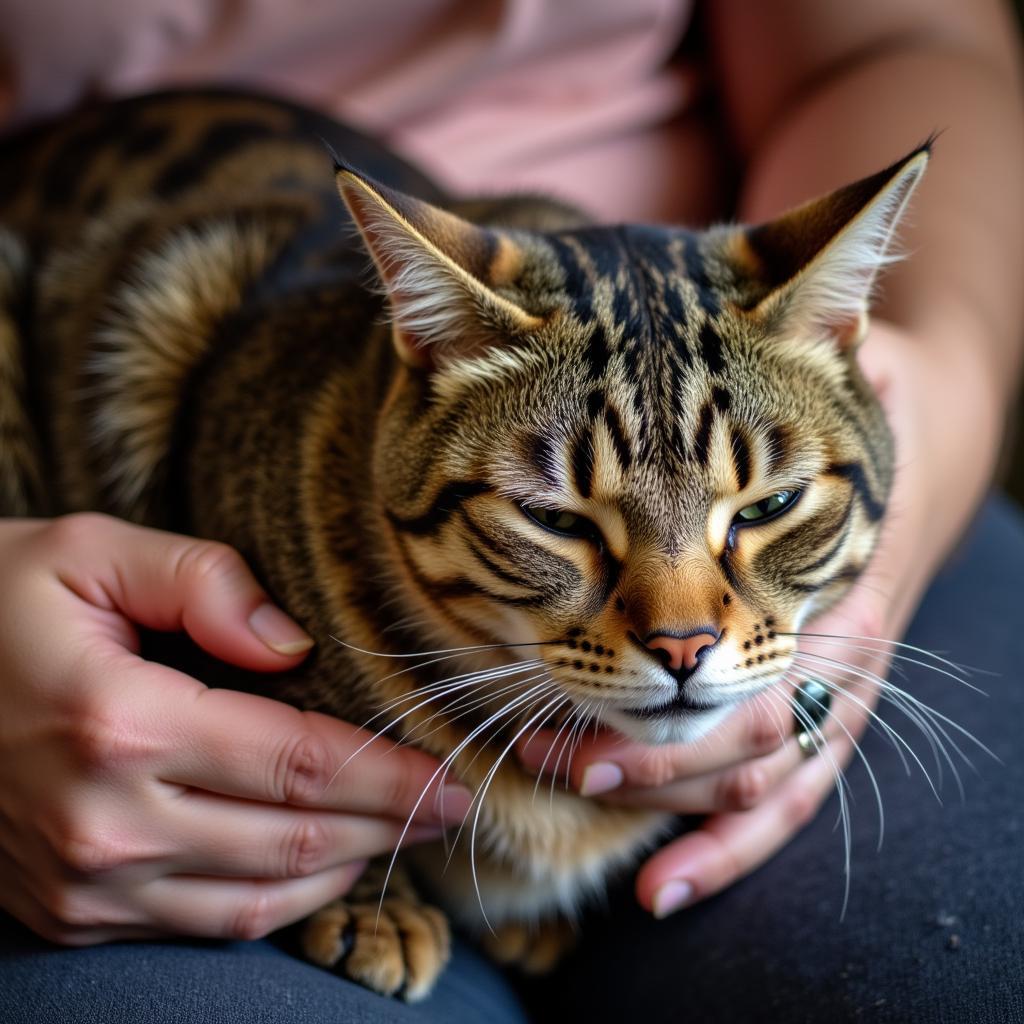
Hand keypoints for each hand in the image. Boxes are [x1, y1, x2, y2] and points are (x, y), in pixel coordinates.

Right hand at [0, 514, 471, 944]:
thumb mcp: (88, 552)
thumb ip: (202, 581)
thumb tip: (292, 643)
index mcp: (120, 723)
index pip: (300, 762)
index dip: (390, 775)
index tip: (451, 776)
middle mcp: (104, 821)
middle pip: (294, 839)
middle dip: (389, 825)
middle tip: (451, 804)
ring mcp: (83, 881)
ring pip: (258, 899)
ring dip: (346, 870)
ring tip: (403, 833)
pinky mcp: (69, 910)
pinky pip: (204, 925)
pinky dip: (279, 902)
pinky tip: (320, 865)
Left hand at [519, 320, 998, 917]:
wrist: (915, 425)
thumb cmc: (862, 380)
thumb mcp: (843, 354)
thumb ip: (818, 329)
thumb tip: (824, 227)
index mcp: (842, 565)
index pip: (776, 670)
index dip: (686, 715)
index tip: (585, 724)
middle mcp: (842, 633)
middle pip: (763, 737)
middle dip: (661, 762)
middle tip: (566, 764)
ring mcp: (833, 674)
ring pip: (773, 778)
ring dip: (685, 810)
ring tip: (615, 842)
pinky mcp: (819, 693)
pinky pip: (787, 788)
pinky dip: (729, 842)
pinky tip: (666, 882)